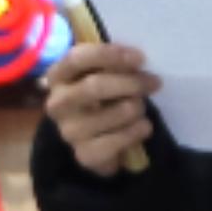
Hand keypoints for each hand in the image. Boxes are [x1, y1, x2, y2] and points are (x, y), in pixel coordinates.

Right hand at [43, 40, 162, 178]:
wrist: (97, 141)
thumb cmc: (102, 98)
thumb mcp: (102, 75)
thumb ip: (112, 64)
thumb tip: (136, 61)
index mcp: (58, 77)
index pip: (77, 59)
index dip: (109, 55)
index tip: (139, 58)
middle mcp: (57, 104)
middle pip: (95, 86)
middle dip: (131, 82)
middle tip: (154, 82)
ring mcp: (69, 132)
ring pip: (115, 113)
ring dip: (137, 107)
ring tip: (141, 107)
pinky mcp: (84, 155)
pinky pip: (120, 140)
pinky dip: (138, 130)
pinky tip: (143, 127)